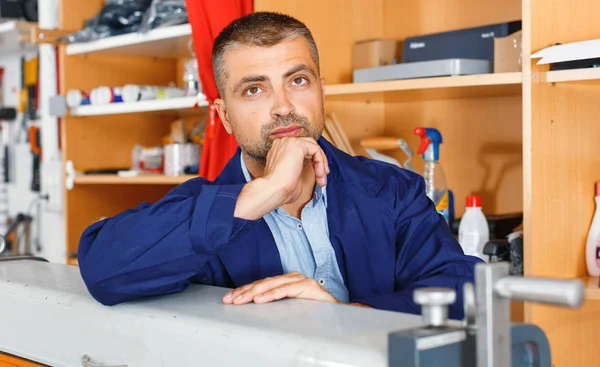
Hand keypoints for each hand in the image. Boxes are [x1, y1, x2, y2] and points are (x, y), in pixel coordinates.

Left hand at [222, 272, 338, 304]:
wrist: (337, 312)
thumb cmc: (313, 310)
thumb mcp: (289, 305)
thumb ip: (275, 301)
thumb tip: (252, 305)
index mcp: (286, 280)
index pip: (261, 284)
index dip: (244, 290)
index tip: (230, 298)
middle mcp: (292, 277)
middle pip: (263, 283)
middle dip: (245, 292)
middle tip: (231, 300)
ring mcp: (300, 280)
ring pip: (272, 285)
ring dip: (254, 293)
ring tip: (242, 299)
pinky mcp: (307, 286)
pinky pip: (286, 290)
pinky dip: (272, 294)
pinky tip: (261, 299)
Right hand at [264, 137, 329, 204]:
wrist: (273, 190)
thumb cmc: (280, 189)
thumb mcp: (294, 177)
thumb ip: (302, 170)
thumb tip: (315, 171)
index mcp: (280, 150)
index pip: (302, 150)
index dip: (313, 162)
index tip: (318, 176)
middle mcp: (283, 143)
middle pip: (309, 146)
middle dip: (319, 160)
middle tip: (323, 175)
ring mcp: (289, 142)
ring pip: (314, 147)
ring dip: (321, 163)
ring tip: (321, 178)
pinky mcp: (297, 144)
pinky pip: (316, 150)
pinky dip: (321, 163)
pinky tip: (319, 175)